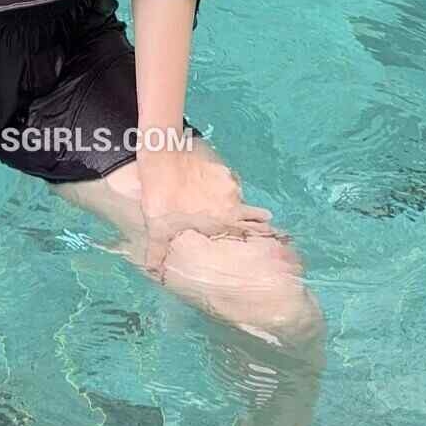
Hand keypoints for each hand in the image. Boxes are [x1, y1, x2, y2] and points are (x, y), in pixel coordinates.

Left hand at [137, 140, 281, 281]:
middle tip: (259, 220)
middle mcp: (232, 200)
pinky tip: (206, 180)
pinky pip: (225, 174)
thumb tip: (154, 273)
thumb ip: (157, 252)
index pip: (252, 230)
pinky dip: (219, 179)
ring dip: (229, 197)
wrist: (162, 152)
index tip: (270, 235)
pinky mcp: (220, 161)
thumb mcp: (157, 228)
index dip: (262, 233)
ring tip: (214, 199)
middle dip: (254, 217)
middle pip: (251, 212)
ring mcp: (228, 178)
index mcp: (222, 219)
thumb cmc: (161, 194)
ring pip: (236, 192)